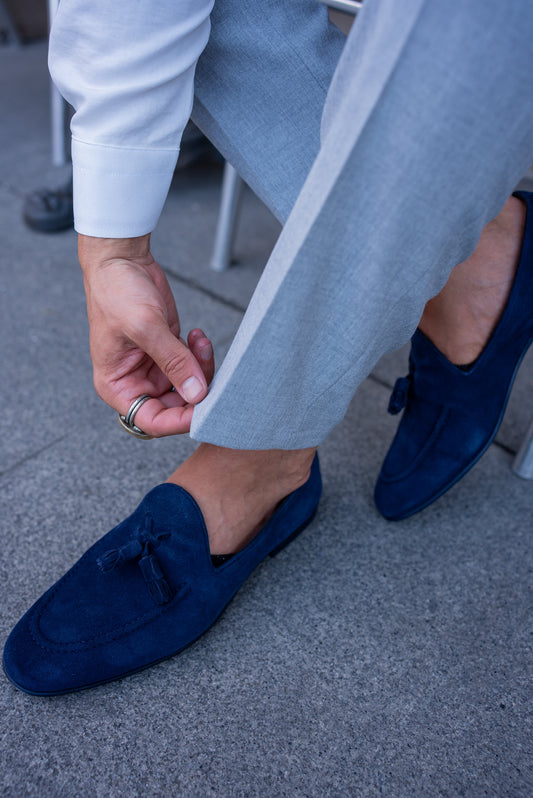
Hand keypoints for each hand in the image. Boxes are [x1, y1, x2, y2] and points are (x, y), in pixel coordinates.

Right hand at [79, 233, 214, 436]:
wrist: (121, 260)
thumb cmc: (117, 291)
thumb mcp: (146, 327)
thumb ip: (173, 362)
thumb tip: (197, 393)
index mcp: (116, 386)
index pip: (151, 420)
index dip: (179, 421)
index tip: (204, 410)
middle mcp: (135, 382)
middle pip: (175, 407)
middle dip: (196, 391)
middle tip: (211, 372)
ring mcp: (154, 368)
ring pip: (189, 387)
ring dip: (202, 369)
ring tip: (200, 343)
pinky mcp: (169, 352)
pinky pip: (192, 367)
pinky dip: (201, 355)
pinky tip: (198, 336)